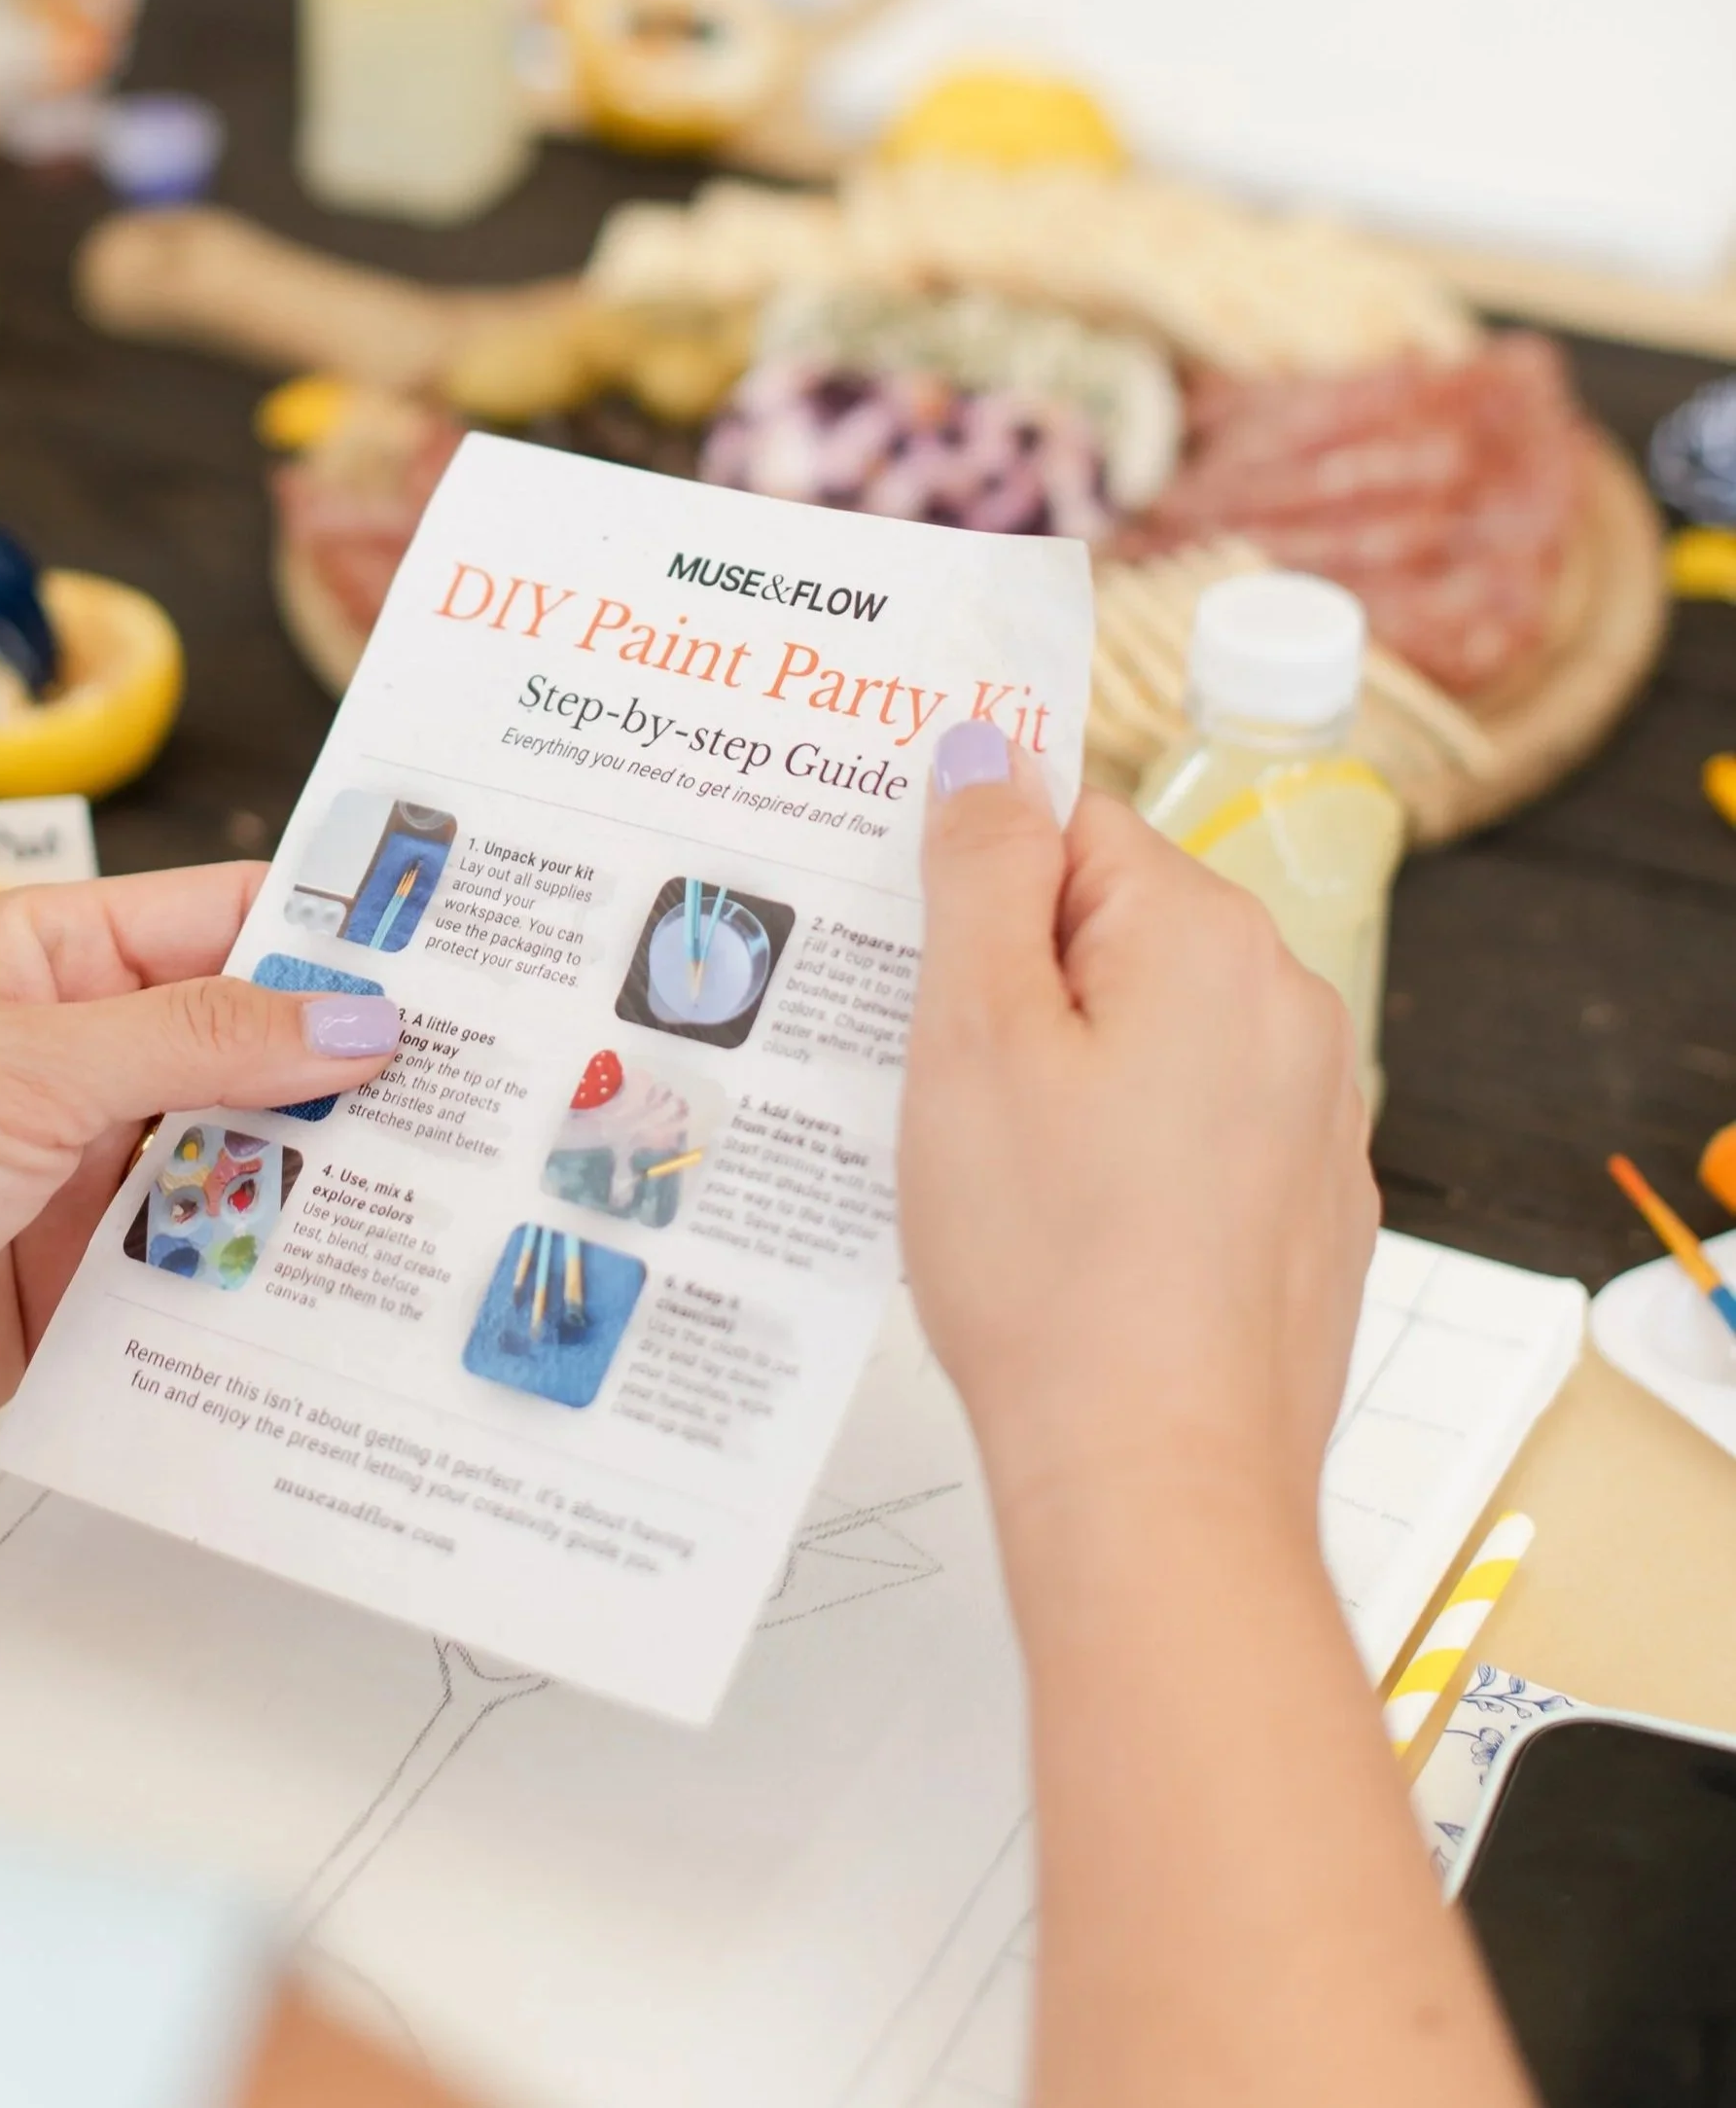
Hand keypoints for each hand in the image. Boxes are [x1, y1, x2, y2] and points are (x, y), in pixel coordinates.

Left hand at [0, 864, 400, 1574]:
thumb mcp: (27, 1071)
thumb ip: (206, 1042)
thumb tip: (364, 1017)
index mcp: (49, 959)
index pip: (227, 920)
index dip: (341, 933)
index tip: (470, 958)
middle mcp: (74, 1061)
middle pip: (252, 1047)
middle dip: (356, 1068)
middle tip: (500, 1087)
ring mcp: (78, 1177)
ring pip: (239, 1162)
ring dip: (323, 1180)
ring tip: (463, 1190)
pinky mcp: (80, 1289)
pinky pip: (201, 1268)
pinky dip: (268, 1276)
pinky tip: (362, 1289)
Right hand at [899, 722, 1376, 1546]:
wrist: (1155, 1478)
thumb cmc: (1050, 1264)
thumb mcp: (973, 1035)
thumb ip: (982, 869)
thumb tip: (986, 749)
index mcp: (1209, 939)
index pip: (1071, 827)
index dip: (975, 894)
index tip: (916, 973)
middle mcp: (1288, 1006)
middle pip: (1114, 927)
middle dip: (1014, 985)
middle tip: (935, 1084)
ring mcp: (1310, 1113)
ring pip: (1148, 1032)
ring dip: (1063, 1072)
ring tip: (993, 1172)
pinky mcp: (1302, 1207)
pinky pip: (1189, 1124)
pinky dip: (1122, 1151)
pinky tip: (1063, 1232)